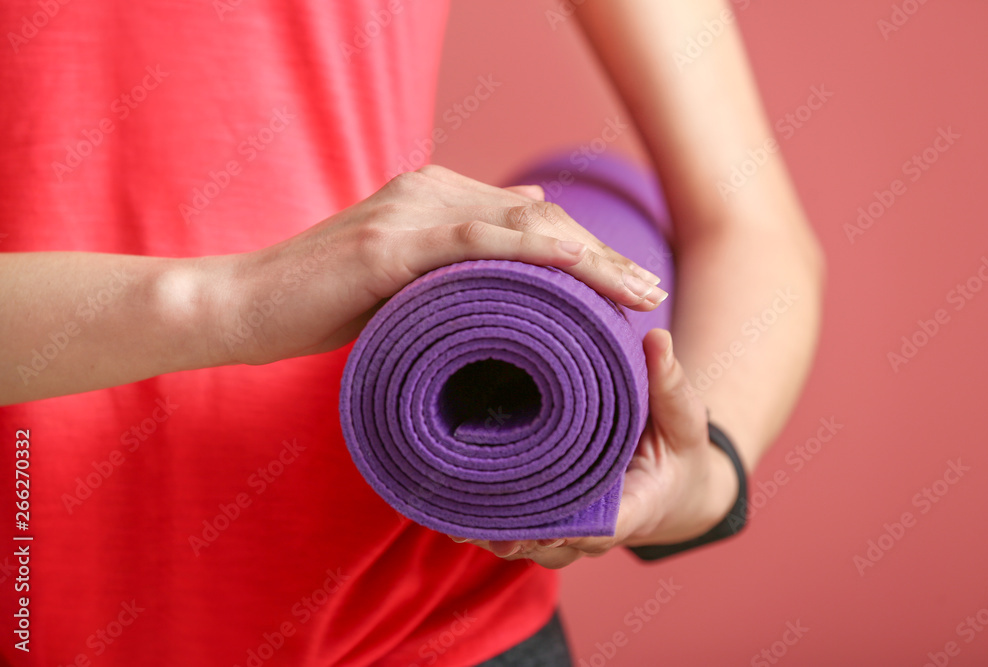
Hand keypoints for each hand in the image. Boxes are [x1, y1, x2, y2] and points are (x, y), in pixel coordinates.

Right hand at [214, 165, 667, 365]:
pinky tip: (578, 280)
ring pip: (520, 227)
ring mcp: (409, 212)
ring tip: (636, 293)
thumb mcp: (397, 284)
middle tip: (648, 291)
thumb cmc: (316, 304)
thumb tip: (511, 256)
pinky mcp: (389, 244)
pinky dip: (534, 259)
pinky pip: (477, 244)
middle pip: (537, 219)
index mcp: (432, 197)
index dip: (583, 252)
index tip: (625, 287)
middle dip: (601, 256)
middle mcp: (428, 191)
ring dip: (587, 260)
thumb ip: (448, 268)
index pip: (527, 219)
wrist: (238, 305)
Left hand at [448, 329, 738, 568]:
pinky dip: (483, 517)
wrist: (677, 491)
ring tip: (446, 503)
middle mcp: (593, 530)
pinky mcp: (547, 521)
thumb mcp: (684, 418)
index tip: (525, 521)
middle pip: (544, 543)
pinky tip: (447, 496)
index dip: (557, 528)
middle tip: (465, 513)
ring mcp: (567, 533)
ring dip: (487, 527)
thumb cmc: (678, 452)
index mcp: (632, 510)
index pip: (594, 528)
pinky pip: (513, 528)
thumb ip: (669, 382)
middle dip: (506, 530)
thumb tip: (655, 340)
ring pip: (521, 543)